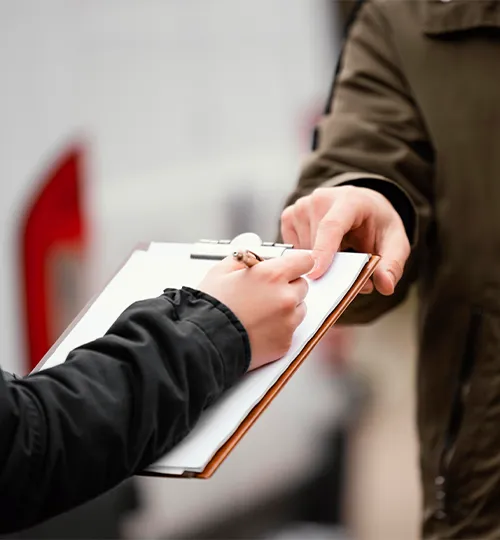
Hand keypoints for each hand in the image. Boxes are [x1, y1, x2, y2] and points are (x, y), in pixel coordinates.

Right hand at [199, 251, 313, 369]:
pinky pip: (291, 330)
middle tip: (266, 293)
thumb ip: (243, 260)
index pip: (305, 261)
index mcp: (272, 275)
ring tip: (261, 312)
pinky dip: (280, 328)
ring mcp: (287, 322)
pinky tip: (260, 328)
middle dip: (288, 286)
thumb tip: (251, 258)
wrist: (205, 342)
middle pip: (302, 286)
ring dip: (287, 308)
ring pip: (299, 309)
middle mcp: (285, 298)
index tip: (291, 267)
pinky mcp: (285, 342)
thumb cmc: (210, 308)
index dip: (296, 263)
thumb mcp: (220, 272)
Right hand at [281, 186, 409, 294]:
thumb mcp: (395, 242)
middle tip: (349, 273)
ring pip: (303, 250)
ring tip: (338, 254)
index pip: (332, 226)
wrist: (363, 205)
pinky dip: (306, 255)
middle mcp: (321, 199)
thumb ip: (392, 264)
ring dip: (318, 262)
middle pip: (316, 244)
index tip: (316, 274)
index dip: (324, 250)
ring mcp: (302, 205)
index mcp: (350, 200)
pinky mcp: (289, 215)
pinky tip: (320, 249)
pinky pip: (293, 248)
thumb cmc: (377, 223)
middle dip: (330, 267)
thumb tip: (385, 286)